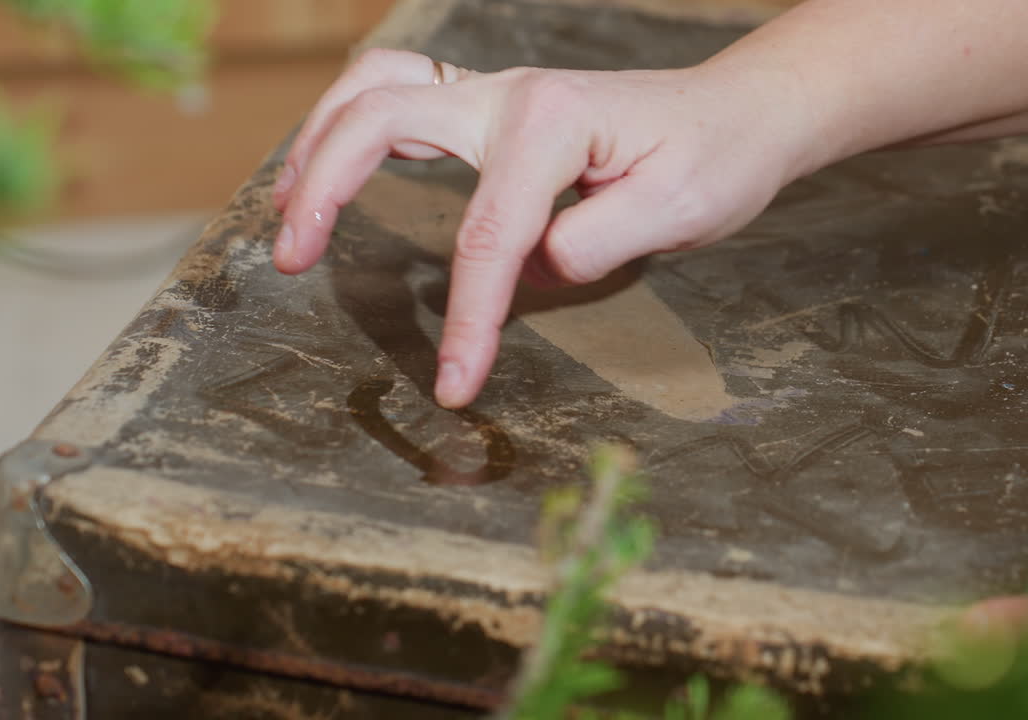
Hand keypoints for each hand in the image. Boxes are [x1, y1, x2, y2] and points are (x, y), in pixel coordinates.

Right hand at [271, 49, 809, 407]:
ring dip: (319, 141)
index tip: (454, 384)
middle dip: (326, 187)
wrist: (740, 114)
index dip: (466, 318)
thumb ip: (599, 240)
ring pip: (378, 88)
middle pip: (382, 118)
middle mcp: (512, 93)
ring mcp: (498, 93)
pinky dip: (350, 128)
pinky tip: (333, 169)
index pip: (488, 234)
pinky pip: (402, 98)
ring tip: (287, 209)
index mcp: (554, 121)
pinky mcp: (496, 108)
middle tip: (291, 259)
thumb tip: (529, 268)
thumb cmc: (718, 159)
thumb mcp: (682, 209)